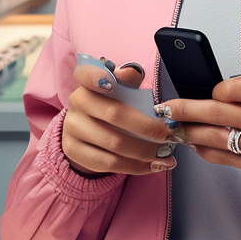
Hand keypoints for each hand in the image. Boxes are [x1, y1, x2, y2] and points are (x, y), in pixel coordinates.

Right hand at [63, 60, 178, 176]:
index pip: (86, 74)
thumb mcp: (120, 89)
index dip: (96, 76)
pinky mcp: (73, 151)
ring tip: (166, 155)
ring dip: (145, 152)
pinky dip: (135, 166)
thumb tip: (134, 73)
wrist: (86, 129)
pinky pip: (108, 164)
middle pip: (114, 114)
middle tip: (168, 134)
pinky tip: (152, 166)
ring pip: (114, 144)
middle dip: (147, 126)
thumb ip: (127, 80)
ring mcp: (72, 128)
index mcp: (88, 82)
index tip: (112, 83)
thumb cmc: (111, 104)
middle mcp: (76, 103)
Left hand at [163, 69, 240, 186]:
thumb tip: (220, 91)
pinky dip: (210, 152)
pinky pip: (230, 160)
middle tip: (166, 108)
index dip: (214, 91)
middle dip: (186, 111)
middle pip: (216, 114)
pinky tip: (198, 146)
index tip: (207, 92)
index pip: (229, 89)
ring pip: (218, 140)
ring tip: (176, 129)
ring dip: (192, 134)